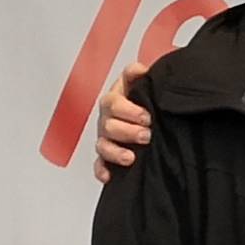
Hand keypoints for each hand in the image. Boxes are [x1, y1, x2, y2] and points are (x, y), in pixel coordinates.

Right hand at [90, 60, 153, 182]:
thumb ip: (138, 74)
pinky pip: (98, 164)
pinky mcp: (105, 155)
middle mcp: (107, 118)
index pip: (114, 101)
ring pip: (103, 145)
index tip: (146, 116)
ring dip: (116, 151)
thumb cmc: (142, 98)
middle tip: (146, 134)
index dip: (128, 109)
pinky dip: (101, 170)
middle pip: (109, 124)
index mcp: (115, 99)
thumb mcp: (142, 83)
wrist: (146, 116)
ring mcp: (105, 137)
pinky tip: (109, 175)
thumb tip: (142, 69)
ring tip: (131, 157)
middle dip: (128, 131)